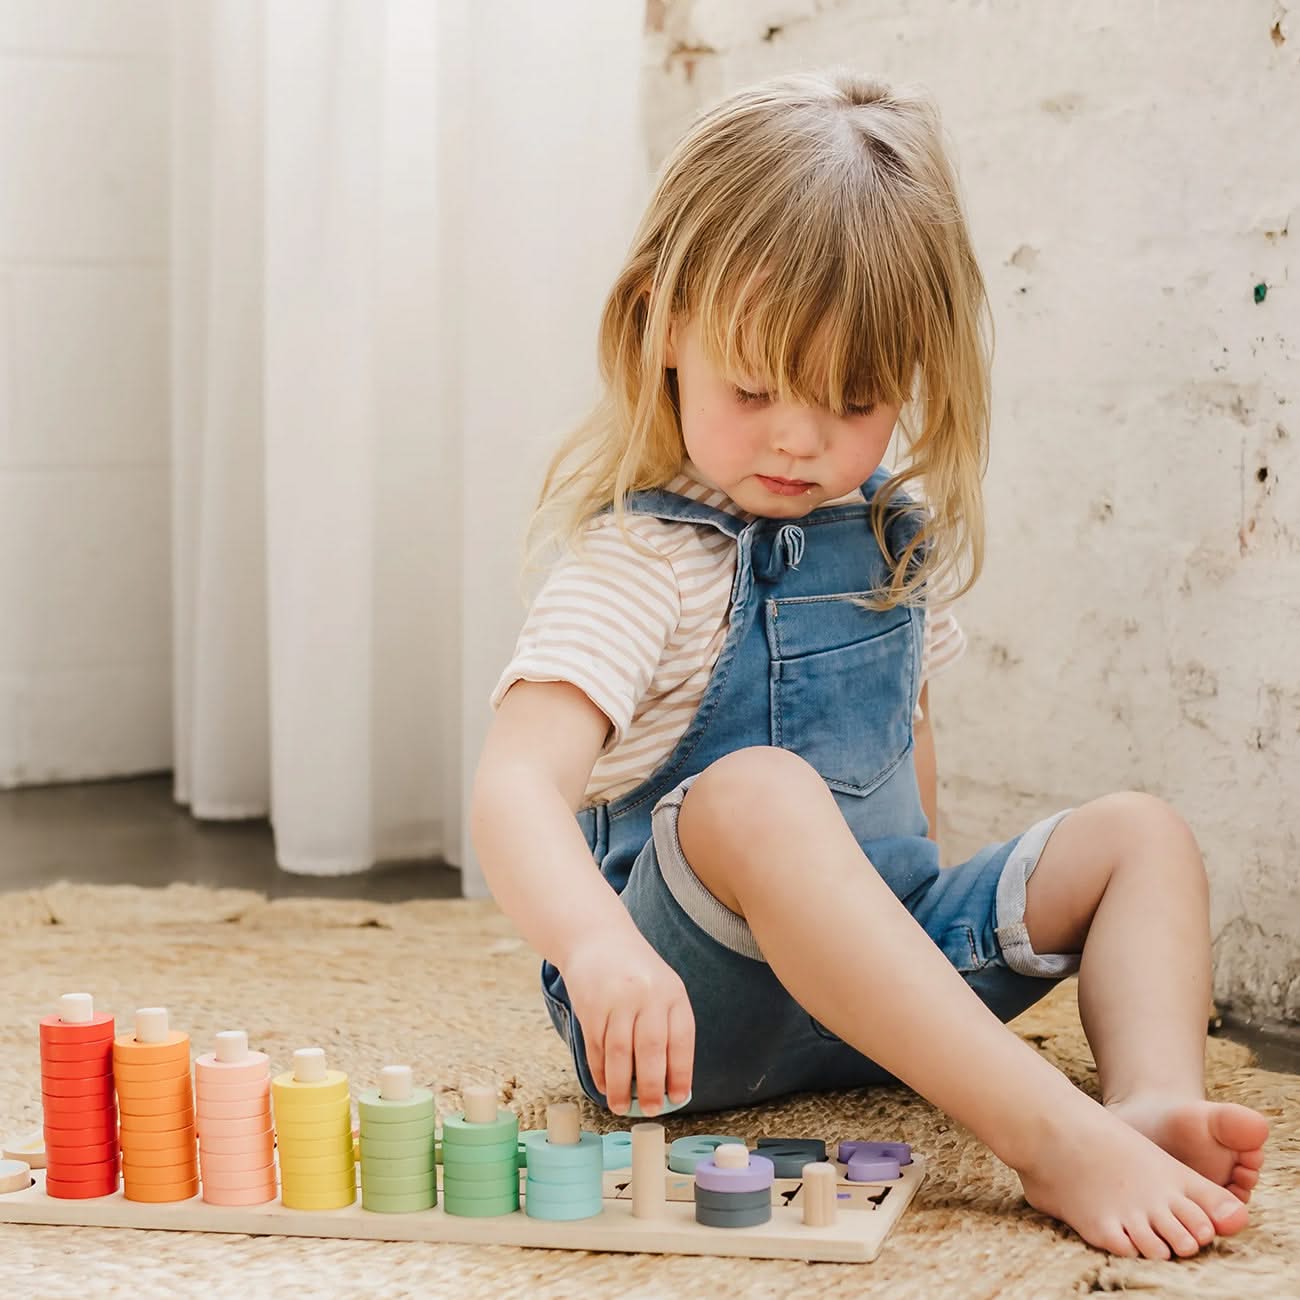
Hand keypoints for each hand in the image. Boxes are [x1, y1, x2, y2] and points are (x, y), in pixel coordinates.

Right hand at [559, 931, 694, 1116]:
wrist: (597, 938)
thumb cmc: (636, 972)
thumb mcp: (663, 988)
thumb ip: (668, 1027)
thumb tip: (669, 1081)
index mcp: (672, 992)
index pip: (681, 1039)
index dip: (680, 1073)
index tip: (677, 1098)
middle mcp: (646, 994)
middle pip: (651, 1049)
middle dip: (650, 1086)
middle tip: (650, 1110)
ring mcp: (616, 1000)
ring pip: (619, 1053)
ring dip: (620, 1086)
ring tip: (622, 1107)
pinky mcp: (589, 1006)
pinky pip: (596, 1047)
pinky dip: (600, 1072)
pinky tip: (604, 1085)